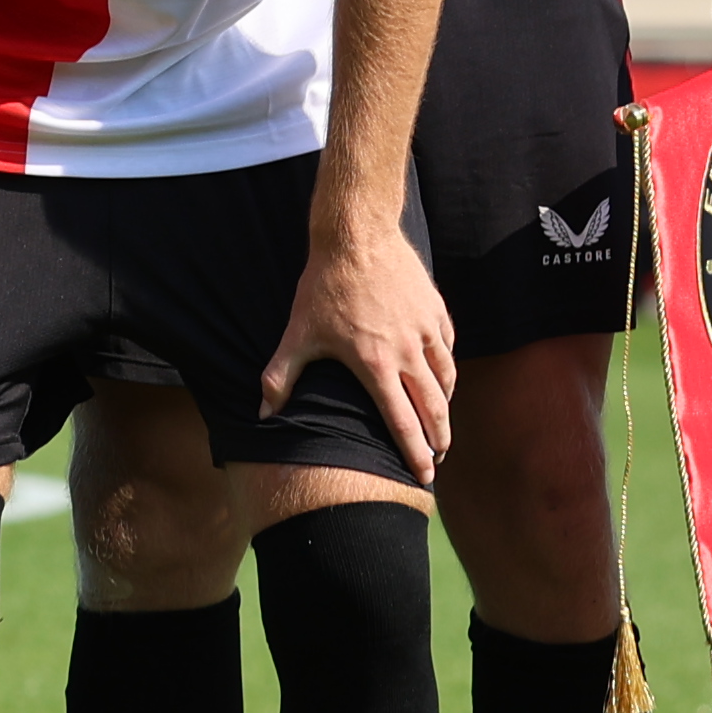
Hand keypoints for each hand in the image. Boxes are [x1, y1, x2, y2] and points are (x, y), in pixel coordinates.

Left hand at [268, 225, 459, 480]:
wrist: (357, 236)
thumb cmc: (323, 287)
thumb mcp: (297, 334)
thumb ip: (280, 379)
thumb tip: (263, 416)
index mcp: (376, 366)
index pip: (402, 422)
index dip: (414, 453)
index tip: (423, 476)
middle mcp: (409, 352)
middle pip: (434, 407)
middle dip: (439, 439)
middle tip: (439, 459)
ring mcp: (427, 331)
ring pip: (447, 379)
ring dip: (446, 406)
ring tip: (442, 424)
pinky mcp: (437, 311)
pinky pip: (448, 349)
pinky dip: (447, 368)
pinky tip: (442, 377)